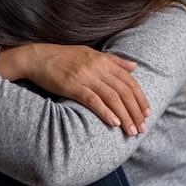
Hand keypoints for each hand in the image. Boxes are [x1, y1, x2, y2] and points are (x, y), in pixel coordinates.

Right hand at [0, 44, 149, 135]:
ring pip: (112, 98)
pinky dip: (105, 112)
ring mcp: (85, 76)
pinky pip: (93, 100)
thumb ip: (114, 61)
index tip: (147, 113)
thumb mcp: (91, 54)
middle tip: (142, 128)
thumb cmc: (64, 57)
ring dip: (124, 116)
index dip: (140, 98)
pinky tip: (114, 123)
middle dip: (135, 112)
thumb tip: (134, 67)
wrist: (37, 57)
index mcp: (103, 60)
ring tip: (131, 131)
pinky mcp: (73, 86)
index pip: (129, 81)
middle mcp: (97, 67)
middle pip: (124, 91)